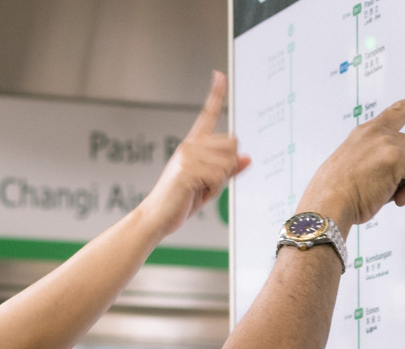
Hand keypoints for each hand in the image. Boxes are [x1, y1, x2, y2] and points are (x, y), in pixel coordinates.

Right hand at [143, 71, 251, 235]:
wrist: (156, 218)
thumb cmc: (180, 202)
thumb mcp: (208, 185)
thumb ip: (228, 171)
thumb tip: (248, 158)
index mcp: (193, 145)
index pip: (207, 114)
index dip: (215, 94)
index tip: (219, 74)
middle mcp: (190, 145)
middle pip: (233, 144)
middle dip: (227, 169)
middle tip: (205, 184)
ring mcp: (188, 156)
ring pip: (228, 162)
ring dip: (220, 183)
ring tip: (198, 190)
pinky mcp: (188, 170)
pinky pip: (219, 176)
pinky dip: (213, 190)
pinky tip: (195, 194)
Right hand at [299, 81, 404, 233]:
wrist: (325, 206)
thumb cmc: (333, 196)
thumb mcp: (350, 168)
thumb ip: (373, 159)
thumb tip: (393, 174)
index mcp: (363, 134)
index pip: (395, 112)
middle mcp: (376, 133)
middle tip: (390, 191)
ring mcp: (387, 143)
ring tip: (390, 195)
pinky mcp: (397, 157)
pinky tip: (398, 198)